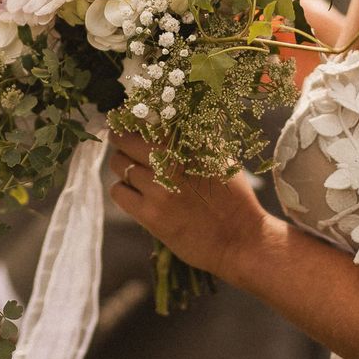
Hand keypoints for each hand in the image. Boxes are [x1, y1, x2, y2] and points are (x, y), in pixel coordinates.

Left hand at [108, 132, 267, 279]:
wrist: (240, 239)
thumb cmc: (235, 199)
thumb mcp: (222, 160)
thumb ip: (199, 140)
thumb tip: (174, 123)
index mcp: (189, 146)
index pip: (148, 121)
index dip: (134, 119)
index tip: (128, 120)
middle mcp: (170, 163)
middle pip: (126, 141)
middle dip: (120, 138)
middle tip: (121, 141)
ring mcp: (157, 190)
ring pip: (119, 166)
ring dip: (123, 165)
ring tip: (132, 170)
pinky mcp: (150, 215)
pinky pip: (118, 192)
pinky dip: (122, 189)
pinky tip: (134, 192)